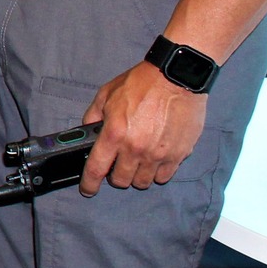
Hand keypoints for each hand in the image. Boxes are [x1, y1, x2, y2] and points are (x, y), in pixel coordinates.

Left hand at [78, 61, 207, 195]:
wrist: (176, 77)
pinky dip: (158, 172)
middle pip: (121, 181)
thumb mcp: (106, 95)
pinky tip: (155, 159)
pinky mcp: (179, 154)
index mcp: (115, 134)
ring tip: (137, 160)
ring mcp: (159, 154)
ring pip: (143, 181)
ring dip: (137, 174)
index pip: (97, 169)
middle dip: (115, 176)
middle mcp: (136, 148)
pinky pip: (165, 176)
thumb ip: (93, 116)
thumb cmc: (141, 83)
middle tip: (118, 164)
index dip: (89, 184)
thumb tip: (87, 132)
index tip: (88, 190)